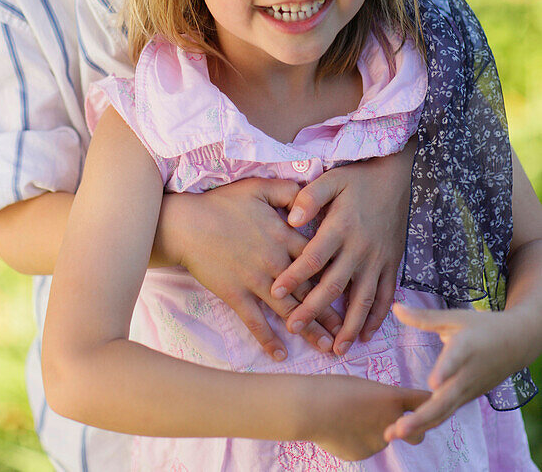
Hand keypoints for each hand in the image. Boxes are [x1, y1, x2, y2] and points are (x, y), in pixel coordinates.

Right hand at [161, 178, 343, 360]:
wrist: (187, 223)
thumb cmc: (222, 203)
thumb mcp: (259, 187)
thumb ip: (289, 191)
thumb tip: (311, 193)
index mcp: (284, 237)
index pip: (318, 260)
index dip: (337, 275)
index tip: (354, 290)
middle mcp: (275, 263)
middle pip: (310, 291)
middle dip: (330, 312)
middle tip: (348, 331)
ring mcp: (256, 281)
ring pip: (289, 310)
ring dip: (309, 330)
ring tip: (327, 347)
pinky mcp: (236, 295)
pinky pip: (255, 321)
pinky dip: (268, 339)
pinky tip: (280, 355)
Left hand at [271, 150, 411, 353]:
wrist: (396, 178)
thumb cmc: (357, 179)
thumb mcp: (331, 179)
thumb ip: (310, 197)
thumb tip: (291, 219)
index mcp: (340, 227)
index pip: (313, 258)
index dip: (293, 276)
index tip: (275, 291)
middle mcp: (359, 249)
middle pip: (333, 286)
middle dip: (313, 310)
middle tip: (294, 328)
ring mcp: (378, 260)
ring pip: (362, 299)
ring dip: (348, 326)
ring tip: (335, 348)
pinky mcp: (392, 264)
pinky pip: (385, 296)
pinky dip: (377, 317)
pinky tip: (365, 335)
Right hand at [310, 375, 427, 459]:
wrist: (310, 408)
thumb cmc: (335, 389)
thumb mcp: (364, 387)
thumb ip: (383, 403)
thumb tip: (391, 422)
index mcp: (393, 399)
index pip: (425, 401)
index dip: (430, 402)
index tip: (433, 403)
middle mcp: (393, 423)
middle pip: (419, 433)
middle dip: (414, 431)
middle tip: (402, 424)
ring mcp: (380, 443)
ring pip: (383, 437)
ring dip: (374, 430)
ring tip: (348, 415)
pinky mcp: (364, 454)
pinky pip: (365, 445)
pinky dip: (356, 438)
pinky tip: (339, 427)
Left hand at [384, 304, 524, 443]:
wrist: (515, 345)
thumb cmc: (482, 327)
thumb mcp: (454, 317)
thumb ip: (424, 317)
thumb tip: (395, 308)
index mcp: (466, 347)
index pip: (455, 360)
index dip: (445, 371)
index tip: (433, 383)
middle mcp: (467, 375)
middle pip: (445, 400)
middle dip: (421, 416)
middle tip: (399, 429)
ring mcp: (468, 390)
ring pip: (444, 412)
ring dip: (420, 424)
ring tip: (394, 434)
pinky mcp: (466, 398)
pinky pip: (446, 413)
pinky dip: (428, 423)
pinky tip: (406, 430)